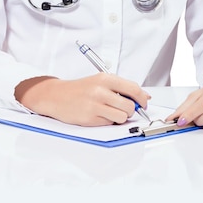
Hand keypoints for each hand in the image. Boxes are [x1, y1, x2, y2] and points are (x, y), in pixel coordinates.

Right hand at [15, 73, 150, 125]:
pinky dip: (108, 122)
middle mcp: (100, 91)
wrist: (57, 95)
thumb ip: (121, 88)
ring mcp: (95, 105)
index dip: (142, 98)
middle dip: (131, 111)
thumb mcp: (100, 81)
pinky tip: (99, 115)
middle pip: (130, 106)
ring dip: (120, 118)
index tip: (144, 102)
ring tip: (110, 112)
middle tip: (124, 109)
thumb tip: (145, 96)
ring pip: (122, 117)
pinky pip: (109, 124)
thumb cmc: (81, 88)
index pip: (133, 88)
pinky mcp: (90, 118)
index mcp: (105, 78)